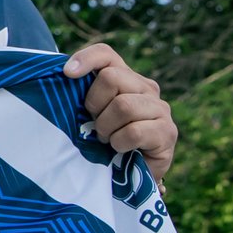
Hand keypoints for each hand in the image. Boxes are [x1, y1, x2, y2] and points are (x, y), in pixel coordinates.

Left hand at [63, 43, 176, 179]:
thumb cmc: (102, 143)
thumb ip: (79, 96)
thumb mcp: (87, 116)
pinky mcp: (167, 132)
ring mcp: (160, 109)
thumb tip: (64, 75)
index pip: (105, 54)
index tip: (67, 74)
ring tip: (107, 139)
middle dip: (94, 105)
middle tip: (95, 125)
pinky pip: (134, 131)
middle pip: (111, 77)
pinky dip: (119, 143)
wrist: (128, 178)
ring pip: (123, 105)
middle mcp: (145, 88)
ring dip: (107, 128)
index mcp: (124, 78)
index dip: (86, 59)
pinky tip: (120, 150)